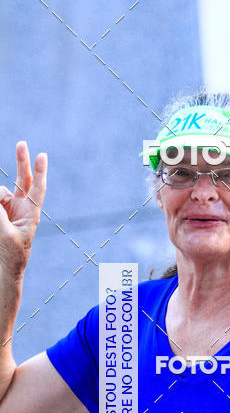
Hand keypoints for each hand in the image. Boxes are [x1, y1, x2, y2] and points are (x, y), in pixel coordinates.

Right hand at [0, 141, 46, 274]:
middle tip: (22, 143)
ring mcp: (9, 208)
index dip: (39, 172)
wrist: (6, 268)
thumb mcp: (6, 235)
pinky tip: (1, 215)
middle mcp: (21, 207)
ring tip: (4, 222)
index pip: (37, 189)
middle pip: (22, 180)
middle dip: (21, 162)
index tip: (42, 155)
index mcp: (30, 214)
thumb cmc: (12, 255)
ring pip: (0, 191)